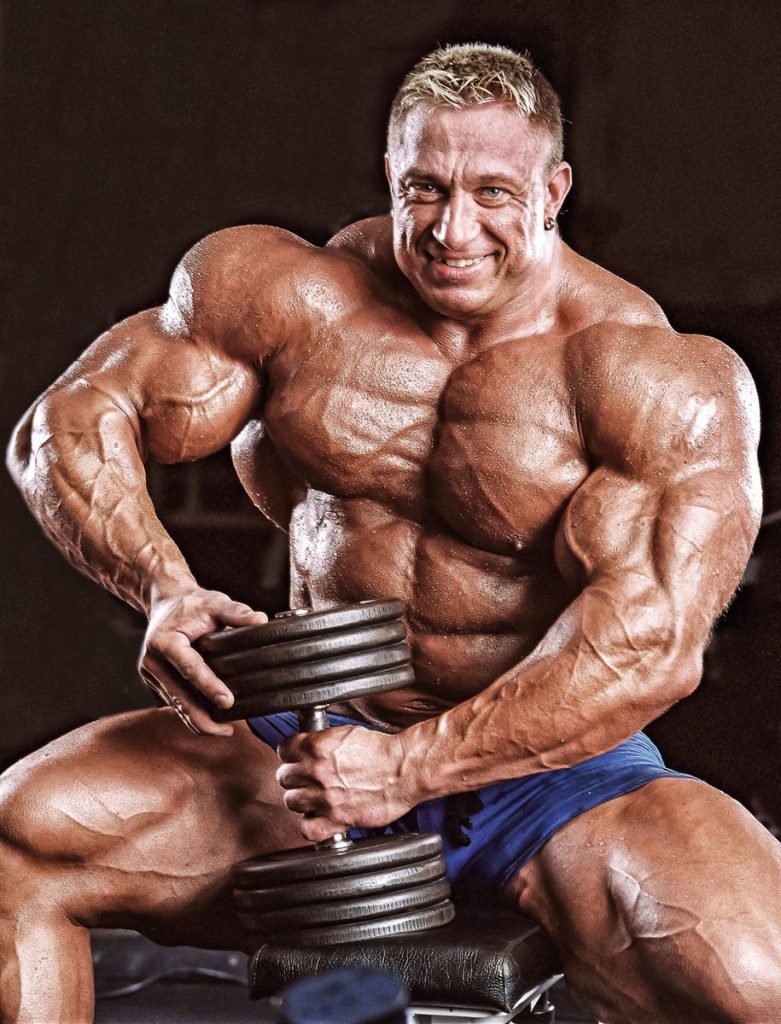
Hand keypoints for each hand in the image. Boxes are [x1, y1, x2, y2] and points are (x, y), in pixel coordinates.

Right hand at [139, 586, 267, 736]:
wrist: (166, 603)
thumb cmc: (192, 604)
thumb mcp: (215, 602)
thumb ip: (236, 612)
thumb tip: (261, 621)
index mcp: (165, 641)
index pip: (189, 667)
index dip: (209, 686)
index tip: (228, 701)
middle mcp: (153, 661)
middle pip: (179, 697)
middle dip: (203, 718)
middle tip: (228, 730)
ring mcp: (152, 675)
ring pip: (176, 705)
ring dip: (198, 720)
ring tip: (224, 730)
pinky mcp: (156, 683)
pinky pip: (175, 702)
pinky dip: (191, 713)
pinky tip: (211, 719)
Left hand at [276, 726, 414, 841]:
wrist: (404, 770)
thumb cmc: (381, 751)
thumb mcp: (346, 733)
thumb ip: (321, 740)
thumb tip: (306, 745)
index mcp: (318, 746)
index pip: (284, 750)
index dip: (289, 754)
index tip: (294, 758)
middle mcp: (317, 771)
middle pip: (284, 777)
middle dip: (293, 776)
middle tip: (304, 778)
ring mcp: (325, 797)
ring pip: (290, 801)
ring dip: (300, 799)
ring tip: (312, 797)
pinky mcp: (337, 819)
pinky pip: (306, 828)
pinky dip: (309, 824)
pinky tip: (317, 817)